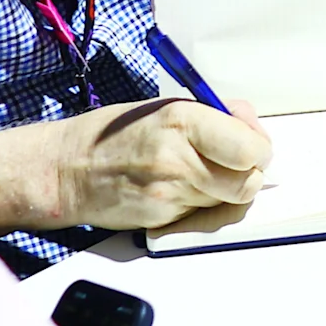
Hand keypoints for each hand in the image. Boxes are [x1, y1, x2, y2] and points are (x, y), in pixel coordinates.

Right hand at [51, 95, 271, 230]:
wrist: (67, 169)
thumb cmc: (114, 133)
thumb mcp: (165, 106)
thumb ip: (214, 115)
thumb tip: (251, 127)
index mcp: (182, 120)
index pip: (251, 149)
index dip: (259, 148)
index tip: (251, 145)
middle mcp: (177, 159)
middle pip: (247, 182)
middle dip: (248, 173)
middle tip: (236, 162)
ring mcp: (169, 193)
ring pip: (228, 201)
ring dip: (225, 190)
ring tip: (202, 172)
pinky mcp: (161, 219)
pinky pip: (203, 215)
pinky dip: (203, 204)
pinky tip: (181, 188)